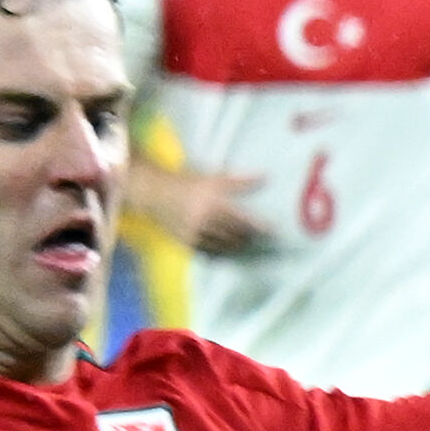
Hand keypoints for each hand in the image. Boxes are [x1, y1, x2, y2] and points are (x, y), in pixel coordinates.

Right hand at [132, 160, 265, 253]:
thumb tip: (266, 176)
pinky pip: (210, 254)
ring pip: (225, 247)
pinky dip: (223, 254)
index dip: (260, 227)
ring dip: (239, 247)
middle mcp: (204, 220)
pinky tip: (230, 252)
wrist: (154, 193)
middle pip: (236, 235)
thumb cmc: (187, 183)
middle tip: (263, 238)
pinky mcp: (187, 243)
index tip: (275, 231)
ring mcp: (195, 233)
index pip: (244, 219)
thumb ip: (240, 181)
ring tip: (248, 243)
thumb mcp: (213, 178)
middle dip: (251, 237)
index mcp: (212, 202)